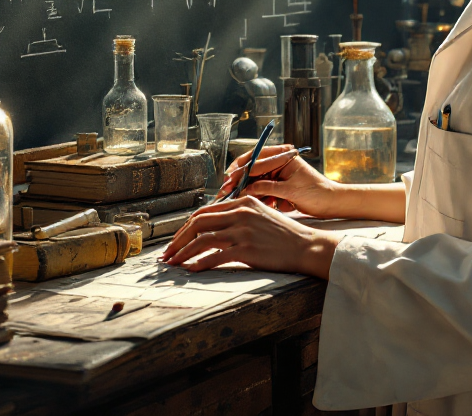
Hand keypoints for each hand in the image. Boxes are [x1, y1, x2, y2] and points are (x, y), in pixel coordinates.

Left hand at [159, 195, 339, 277]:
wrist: (304, 246)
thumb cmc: (283, 234)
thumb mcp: (261, 214)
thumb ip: (239, 215)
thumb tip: (214, 225)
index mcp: (243, 202)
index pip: (204, 211)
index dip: (185, 227)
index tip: (176, 240)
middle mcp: (241, 213)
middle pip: (198, 223)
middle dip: (177, 239)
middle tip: (167, 253)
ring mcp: (243, 230)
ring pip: (201, 239)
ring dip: (182, 253)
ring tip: (172, 264)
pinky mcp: (246, 249)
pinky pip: (214, 256)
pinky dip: (198, 264)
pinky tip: (191, 270)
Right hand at [217, 145, 340, 217]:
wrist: (331, 204)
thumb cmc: (316, 193)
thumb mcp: (290, 190)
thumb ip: (268, 187)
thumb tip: (247, 187)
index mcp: (284, 156)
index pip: (257, 159)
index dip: (241, 169)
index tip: (229, 178)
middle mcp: (278, 162)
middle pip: (252, 168)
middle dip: (238, 179)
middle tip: (225, 189)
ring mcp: (277, 173)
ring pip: (253, 179)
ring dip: (242, 189)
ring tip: (229, 197)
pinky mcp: (277, 185)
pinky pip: (260, 188)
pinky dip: (251, 195)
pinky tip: (241, 201)